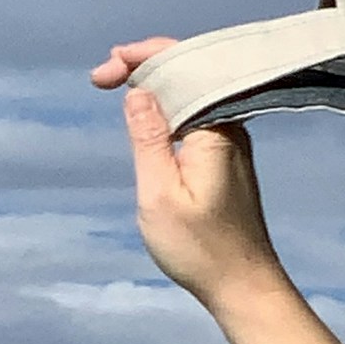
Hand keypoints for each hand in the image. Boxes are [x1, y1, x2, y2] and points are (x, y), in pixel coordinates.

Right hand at [92, 37, 284, 312]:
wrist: (244, 285)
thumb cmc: (200, 247)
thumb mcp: (160, 194)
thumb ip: (148, 138)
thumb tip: (139, 90)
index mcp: (215, 124)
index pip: (179, 65)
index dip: (138, 58)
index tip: (99, 75)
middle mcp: (229, 121)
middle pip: (187, 71)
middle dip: (144, 64)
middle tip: (102, 75)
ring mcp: (232, 137)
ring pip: (193, 90)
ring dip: (157, 81)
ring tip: (120, 81)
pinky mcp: (228, 154)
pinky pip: (197, 110)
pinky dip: (170, 102)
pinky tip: (150, 111)